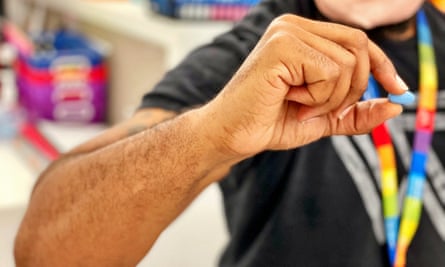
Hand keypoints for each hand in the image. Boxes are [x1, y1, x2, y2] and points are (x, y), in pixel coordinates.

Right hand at [203, 14, 404, 157]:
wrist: (231, 135)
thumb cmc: (268, 122)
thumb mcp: (323, 118)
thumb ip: (356, 113)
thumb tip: (396, 108)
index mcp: (302, 35)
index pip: (357, 40)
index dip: (382, 64)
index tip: (398, 90)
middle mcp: (294, 26)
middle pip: (359, 48)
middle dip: (351, 90)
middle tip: (319, 110)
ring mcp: (287, 32)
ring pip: (347, 63)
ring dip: (330, 98)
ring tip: (299, 106)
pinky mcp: (282, 46)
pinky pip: (330, 72)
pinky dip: (318, 97)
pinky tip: (290, 100)